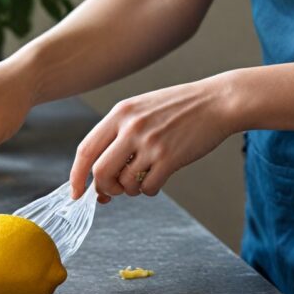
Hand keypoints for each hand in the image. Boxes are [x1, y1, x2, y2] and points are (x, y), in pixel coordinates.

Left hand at [69, 76, 235, 200]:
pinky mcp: (170, 158)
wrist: (217, 101)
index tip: (76, 192)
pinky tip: (157, 180)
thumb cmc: (179, 108)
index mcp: (120, 113)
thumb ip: (119, 133)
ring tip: (140, 181)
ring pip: (125, 183)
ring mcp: (150, 143)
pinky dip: (149, 191)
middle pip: (100, 172)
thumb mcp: (141, 109)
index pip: (85, 150)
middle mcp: (131, 128)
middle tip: (112, 192)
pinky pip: (148, 187)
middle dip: (103, 188)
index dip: (76, 175)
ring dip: (130, 190)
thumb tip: (98, 170)